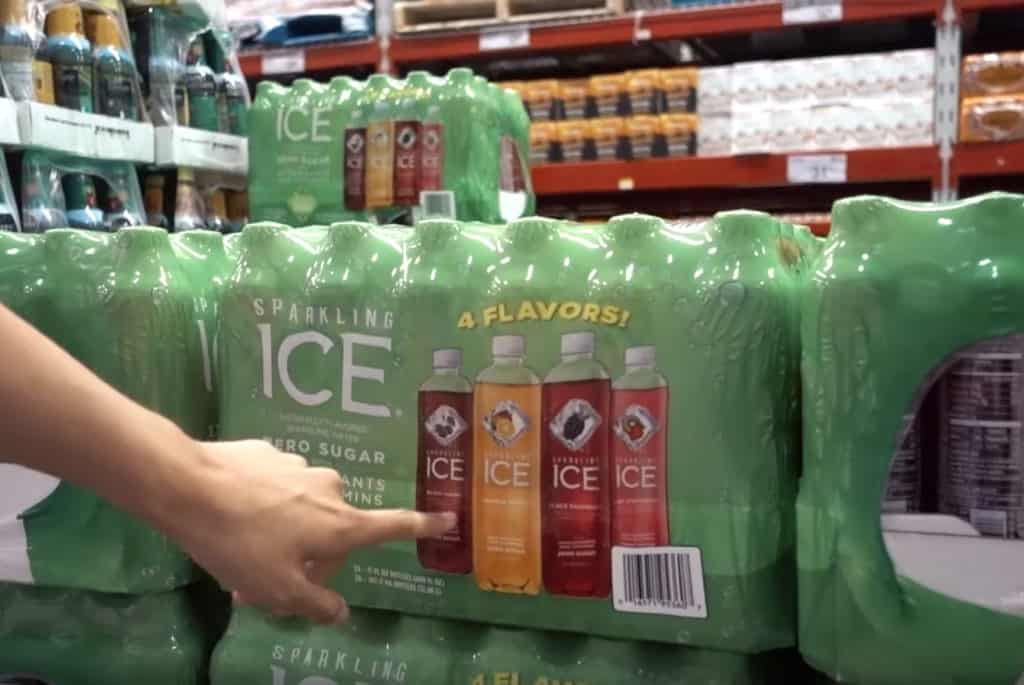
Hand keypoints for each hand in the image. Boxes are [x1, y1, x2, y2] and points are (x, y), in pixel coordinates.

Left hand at [167, 440, 454, 623]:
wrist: (189, 487)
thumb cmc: (241, 543)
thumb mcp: (278, 590)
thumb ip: (315, 604)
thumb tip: (340, 612)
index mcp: (340, 524)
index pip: (392, 526)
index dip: (422, 526)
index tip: (449, 518)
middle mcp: (330, 490)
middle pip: (333, 529)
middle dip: (307, 556)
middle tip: (266, 580)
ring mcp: (299, 466)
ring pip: (299, 509)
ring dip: (281, 531)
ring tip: (240, 549)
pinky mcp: (269, 454)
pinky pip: (275, 487)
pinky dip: (261, 505)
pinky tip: (231, 516)